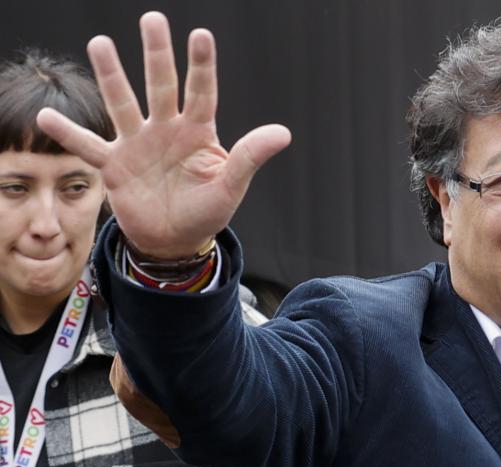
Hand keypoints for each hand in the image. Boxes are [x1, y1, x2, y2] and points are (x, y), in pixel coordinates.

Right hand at [36, 12, 290, 258]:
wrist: (175, 239)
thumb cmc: (207, 210)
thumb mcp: (231, 186)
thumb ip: (251, 156)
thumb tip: (284, 132)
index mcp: (199, 132)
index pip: (202, 91)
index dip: (201, 65)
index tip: (200, 35)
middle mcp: (166, 129)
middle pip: (160, 85)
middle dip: (157, 53)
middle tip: (152, 18)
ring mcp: (138, 144)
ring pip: (122, 103)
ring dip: (111, 76)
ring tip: (100, 43)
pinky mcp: (114, 165)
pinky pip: (87, 146)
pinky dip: (67, 134)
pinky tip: (45, 116)